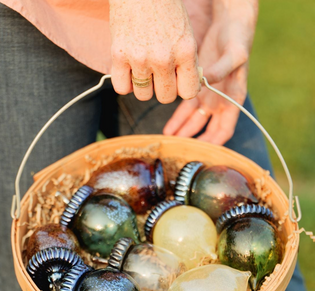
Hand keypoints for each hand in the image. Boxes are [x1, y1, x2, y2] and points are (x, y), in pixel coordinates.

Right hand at [109, 0, 200, 102]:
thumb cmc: (165, 7)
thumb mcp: (185, 33)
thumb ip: (188, 61)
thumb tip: (190, 87)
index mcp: (186, 51)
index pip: (189, 92)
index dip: (183, 88)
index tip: (178, 80)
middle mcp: (163, 58)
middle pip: (165, 97)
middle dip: (163, 88)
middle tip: (159, 73)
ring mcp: (140, 58)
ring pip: (143, 95)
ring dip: (144, 86)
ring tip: (143, 69)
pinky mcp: (119, 55)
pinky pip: (122, 88)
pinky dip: (125, 83)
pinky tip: (129, 70)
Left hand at [163, 0, 257, 144]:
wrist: (230, 24)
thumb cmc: (237, 39)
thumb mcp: (234, 54)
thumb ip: (221, 70)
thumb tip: (206, 81)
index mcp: (234, 99)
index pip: (225, 130)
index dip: (213, 143)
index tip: (200, 151)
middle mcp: (221, 102)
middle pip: (207, 131)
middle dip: (194, 141)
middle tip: (180, 149)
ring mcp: (209, 97)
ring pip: (194, 122)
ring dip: (182, 133)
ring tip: (170, 141)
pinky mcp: (197, 88)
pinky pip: (186, 109)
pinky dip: (177, 120)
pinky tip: (168, 129)